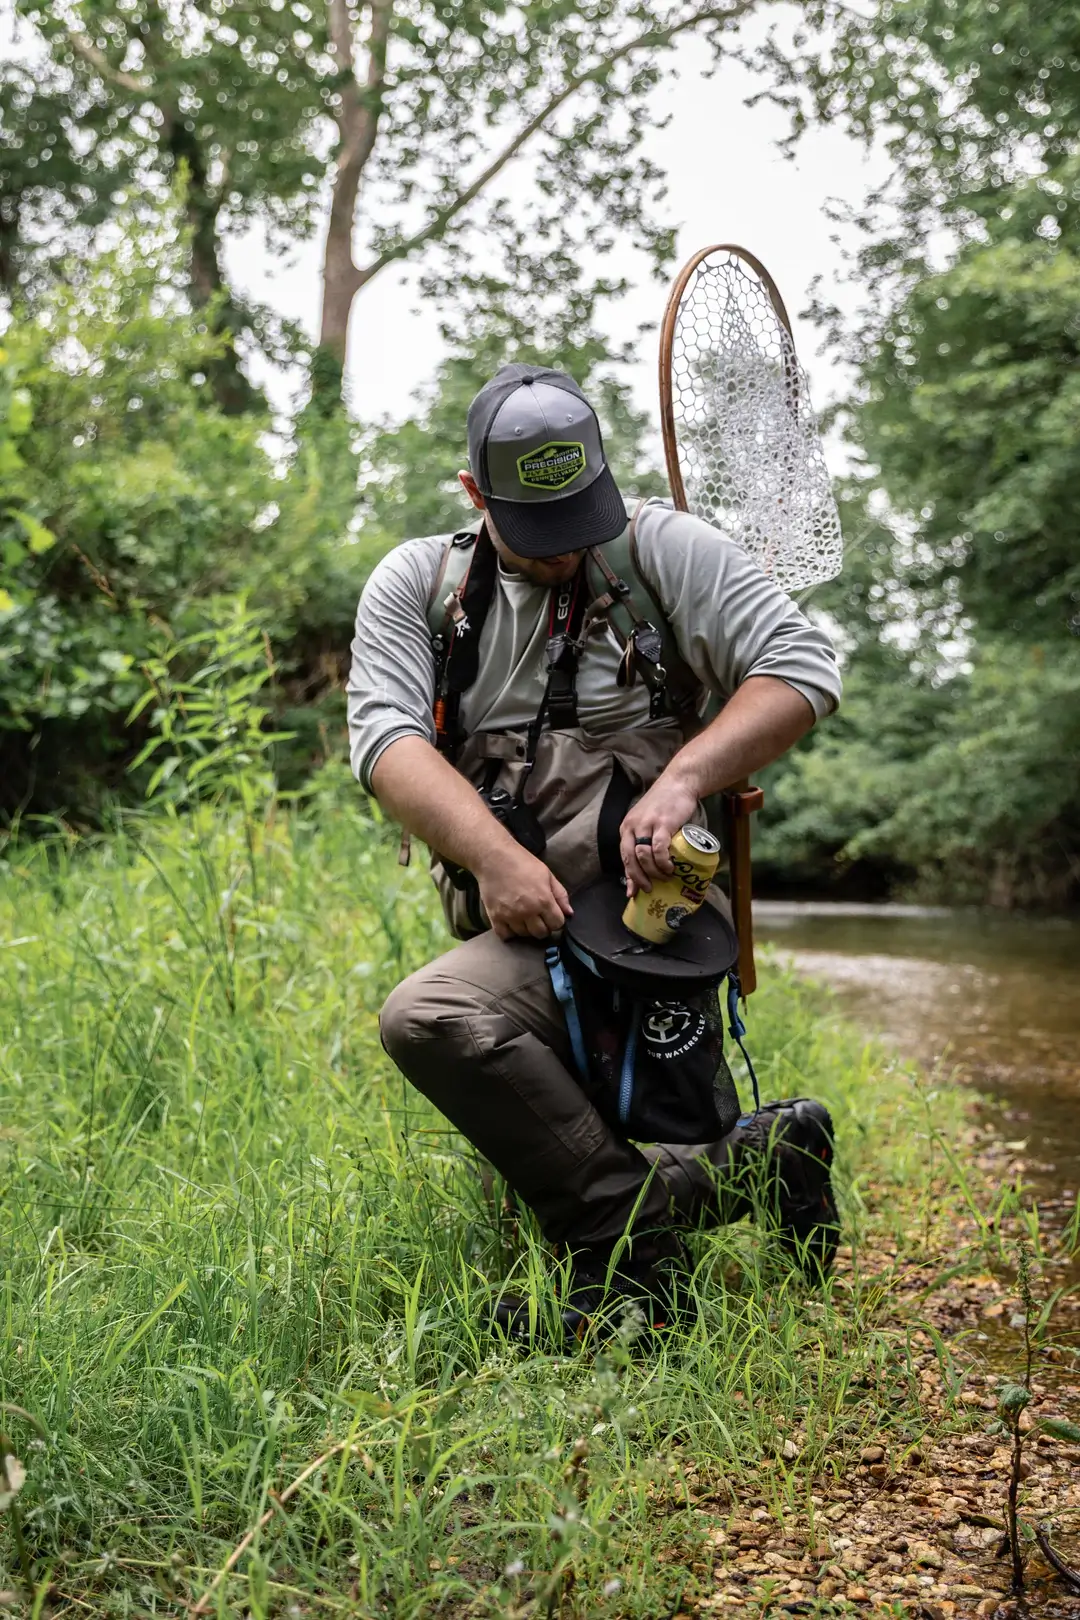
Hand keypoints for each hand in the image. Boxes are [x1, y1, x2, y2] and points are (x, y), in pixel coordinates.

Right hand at [476, 843, 573, 940]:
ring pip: (524, 935)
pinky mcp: (495, 917)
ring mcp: (510, 916)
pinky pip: (505, 935)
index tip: (551, 915)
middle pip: (541, 933)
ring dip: (527, 928)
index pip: (557, 924)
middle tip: (538, 916)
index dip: (556, 920)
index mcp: (543, 900)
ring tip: (524, 916)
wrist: (493, 857)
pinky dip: (509, 932)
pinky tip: (511, 922)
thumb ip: (560, 894)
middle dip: (543, 926)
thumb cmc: (521, 862)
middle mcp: (528, 911)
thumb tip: (569, 913)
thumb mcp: (547, 874)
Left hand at [619, 769, 698, 896]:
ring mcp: (646, 825)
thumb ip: (643, 843)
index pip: (624, 856)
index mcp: (626, 828)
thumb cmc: (665, 806)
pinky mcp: (662, 823)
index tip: (634, 892)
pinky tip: (669, 867)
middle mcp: (632, 827)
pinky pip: (658, 848)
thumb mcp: (648, 824)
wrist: (678, 783)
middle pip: (630, 859)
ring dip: (653, 871)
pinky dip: (663, 861)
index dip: (629, 876)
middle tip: (649, 888)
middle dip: (638, 877)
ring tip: (664, 876)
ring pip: (643, 855)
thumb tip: (645, 866)